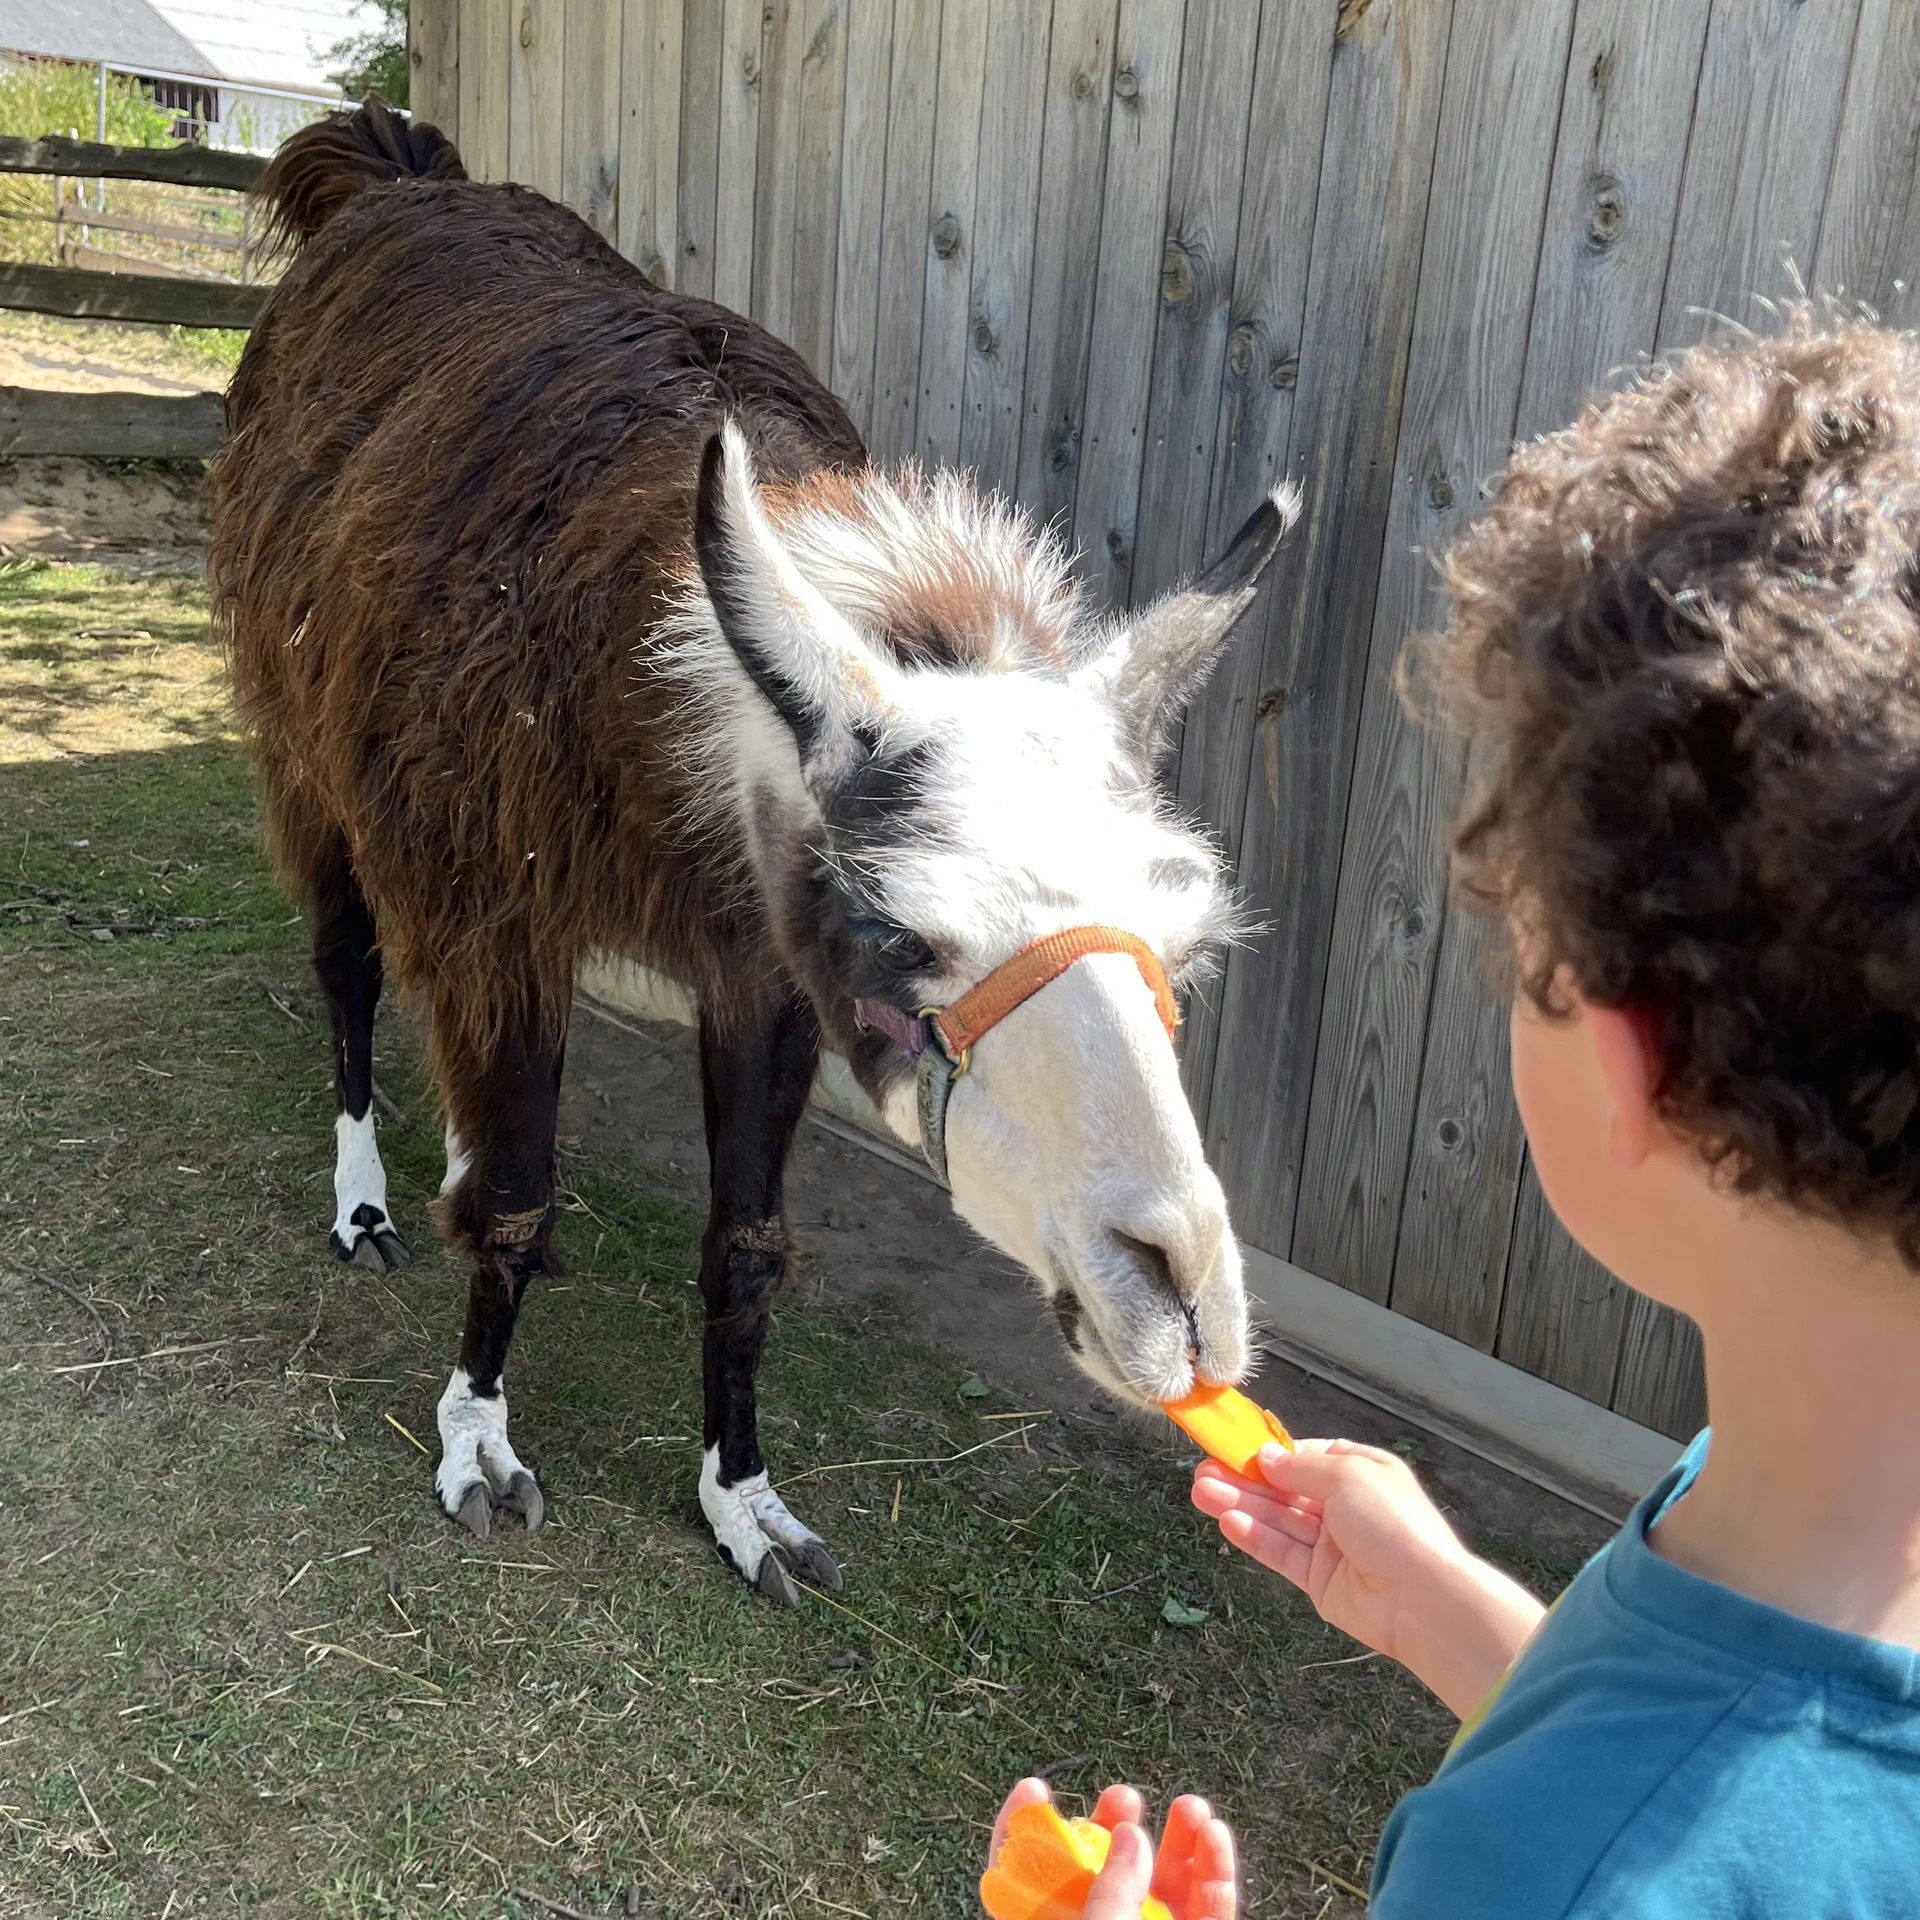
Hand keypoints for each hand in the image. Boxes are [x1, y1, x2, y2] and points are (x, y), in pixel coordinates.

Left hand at [989, 1779, 1235, 1919]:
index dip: (1023, 1829)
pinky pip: (1210, 1910)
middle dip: (1117, 1826)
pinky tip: (1216, 1836)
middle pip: (1104, 1872)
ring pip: (1167, 1887)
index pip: (1024, 1876)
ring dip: (1182, 1841)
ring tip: (1192, 1807)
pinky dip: (1217, 1873)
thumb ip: (1111, 1891)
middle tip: (1126, 1796)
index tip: (1034, 1785)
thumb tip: (1131, 1835)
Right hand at [1191, 1438, 1544, 1717]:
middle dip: (1244, 1480)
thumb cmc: (1393, 1524)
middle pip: (1285, 1490)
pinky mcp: (1319, 1580)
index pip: (1306, 1457)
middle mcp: (1346, 1507)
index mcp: (1362, 1473)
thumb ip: (1300, 1467)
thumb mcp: (1347, 1475)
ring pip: (1278, 1520)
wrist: (1422, 1599)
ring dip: (1240, 1505)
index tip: (1233, 1449)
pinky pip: (1282, 1552)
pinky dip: (1254, 1537)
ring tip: (1200, 1492)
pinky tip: (1226, 1522)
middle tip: (1202, 1472)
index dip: (1270, 1455)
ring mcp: (1332, 1545)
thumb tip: (1265, 1458)